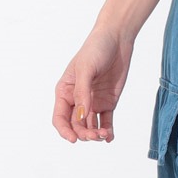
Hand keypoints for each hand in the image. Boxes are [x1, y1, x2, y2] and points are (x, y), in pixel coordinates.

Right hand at [52, 27, 133, 143]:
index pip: (60, 118)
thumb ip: (82, 93)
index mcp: (65, 91)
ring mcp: (93, 101)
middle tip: (94, 135)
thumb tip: (80, 117)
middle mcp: (77, 100)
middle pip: (76, 125)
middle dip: (83, 133)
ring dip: (95, 134)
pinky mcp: (108, 101)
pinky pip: (106, 120)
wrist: (117, 38)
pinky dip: (107, 130)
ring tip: (103, 135)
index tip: (73, 139)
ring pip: (90, 126)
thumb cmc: (96, 49)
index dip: (65, 131)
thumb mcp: (86, 69)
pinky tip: (109, 137)